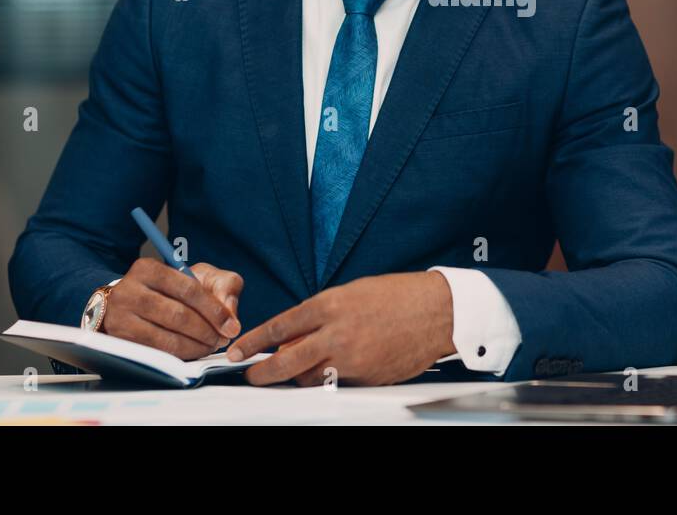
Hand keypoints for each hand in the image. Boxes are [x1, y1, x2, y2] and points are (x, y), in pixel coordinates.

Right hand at [101, 258, 243, 359]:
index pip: (188, 289)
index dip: (214, 310)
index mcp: (148, 269)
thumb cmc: (170, 289)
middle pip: (178, 315)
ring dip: (196, 346)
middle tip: (222, 339)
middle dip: (207, 331)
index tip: (231, 326)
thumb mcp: (198, 276)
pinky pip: (157, 353)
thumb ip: (223, 286)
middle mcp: (129, 291)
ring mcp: (120, 318)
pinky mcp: (120, 341)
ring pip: (167, 338)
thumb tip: (231, 316)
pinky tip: (194, 352)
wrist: (129, 303)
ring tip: (210, 346)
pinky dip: (180, 355)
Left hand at [226, 272, 454, 386]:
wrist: (437, 311)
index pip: (280, 327)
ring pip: (309, 378)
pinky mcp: (367, 378)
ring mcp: (352, 359)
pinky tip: (334, 369)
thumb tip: (293, 336)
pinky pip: (337, 384)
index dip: (254, 341)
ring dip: (298, 377)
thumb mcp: (352, 293)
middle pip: (286, 361)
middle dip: (263, 373)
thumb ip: (321, 315)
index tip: (239, 350)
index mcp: (331, 305)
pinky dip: (330, 379)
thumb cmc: (398, 296)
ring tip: (295, 371)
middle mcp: (337, 333)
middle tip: (251, 376)